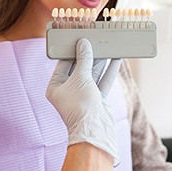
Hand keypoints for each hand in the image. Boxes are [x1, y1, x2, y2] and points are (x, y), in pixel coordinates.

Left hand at [46, 38, 121, 165]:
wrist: (95, 132)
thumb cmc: (81, 106)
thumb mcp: (80, 78)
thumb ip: (83, 59)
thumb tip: (83, 44)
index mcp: (56, 86)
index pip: (64, 62)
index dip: (72, 50)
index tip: (79, 38)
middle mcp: (69, 89)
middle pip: (79, 67)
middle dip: (88, 54)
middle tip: (94, 40)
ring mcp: (83, 94)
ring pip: (93, 72)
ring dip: (100, 60)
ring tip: (106, 45)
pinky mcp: (97, 98)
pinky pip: (103, 80)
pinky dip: (109, 70)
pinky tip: (115, 58)